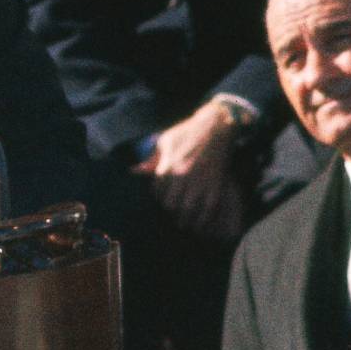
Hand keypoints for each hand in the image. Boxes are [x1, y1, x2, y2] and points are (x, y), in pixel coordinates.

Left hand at [137, 101, 246, 239]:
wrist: (216, 125)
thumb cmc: (187, 132)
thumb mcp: (165, 141)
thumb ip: (152, 159)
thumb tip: (134, 171)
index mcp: (168, 165)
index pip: (157, 191)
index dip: (159, 197)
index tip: (163, 199)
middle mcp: (182, 176)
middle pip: (170, 204)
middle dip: (170, 210)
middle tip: (173, 213)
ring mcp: (200, 181)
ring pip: (188, 210)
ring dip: (185, 219)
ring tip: (183, 224)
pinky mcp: (216, 184)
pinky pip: (208, 208)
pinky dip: (203, 219)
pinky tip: (200, 223)